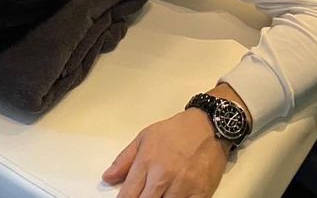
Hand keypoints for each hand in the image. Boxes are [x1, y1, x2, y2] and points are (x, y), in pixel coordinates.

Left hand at [103, 109, 229, 197]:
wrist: (209, 125)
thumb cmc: (176, 131)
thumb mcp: (146, 137)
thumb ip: (125, 159)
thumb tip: (107, 178)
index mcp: (147, 161)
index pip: (127, 195)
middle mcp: (163, 175)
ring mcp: (182, 186)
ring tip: (158, 197)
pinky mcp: (200, 193)